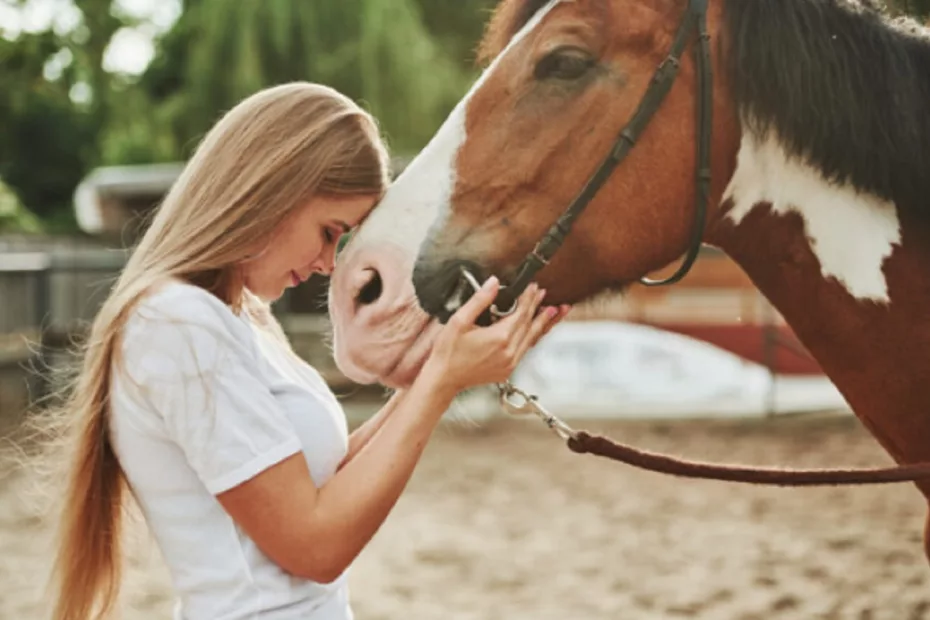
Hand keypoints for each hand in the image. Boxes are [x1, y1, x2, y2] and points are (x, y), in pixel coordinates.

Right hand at [420, 276, 569, 395]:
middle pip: (530, 325)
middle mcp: (509, 352)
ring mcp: (510, 363)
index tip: (534, 287)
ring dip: (544, 323)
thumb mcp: (459, 321)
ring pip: (532, 339)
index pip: (521, 313)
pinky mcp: (508, 370)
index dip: (529, 298)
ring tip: (556, 311)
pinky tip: (537, 330)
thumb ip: (479, 300)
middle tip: (544, 293)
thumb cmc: (448, 351)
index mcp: (499, 338)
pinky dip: (534, 337)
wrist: (444, 379)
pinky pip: (526, 350)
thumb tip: (493, 282)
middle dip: (538, 307)